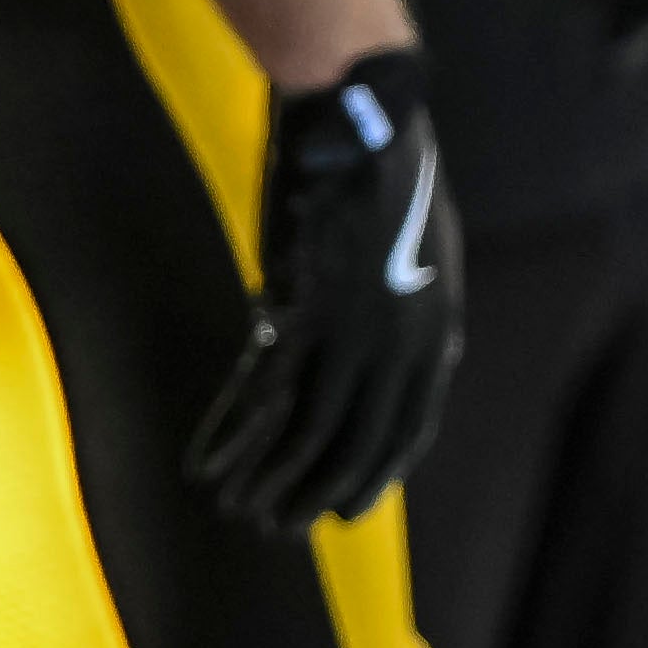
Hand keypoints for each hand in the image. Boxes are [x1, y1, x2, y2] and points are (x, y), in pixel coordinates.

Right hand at [197, 47, 464, 530]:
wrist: (363, 119)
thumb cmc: (385, 172)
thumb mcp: (418, 248)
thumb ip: (400, 307)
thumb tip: (364, 346)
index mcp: (437, 332)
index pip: (409, 428)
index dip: (376, 473)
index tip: (347, 507)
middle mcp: (404, 347)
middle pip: (357, 442)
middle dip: (316, 491)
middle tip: (282, 528)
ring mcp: (357, 336)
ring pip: (309, 434)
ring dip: (271, 481)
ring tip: (240, 514)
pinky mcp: (306, 318)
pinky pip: (265, 399)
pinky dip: (235, 440)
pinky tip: (210, 468)